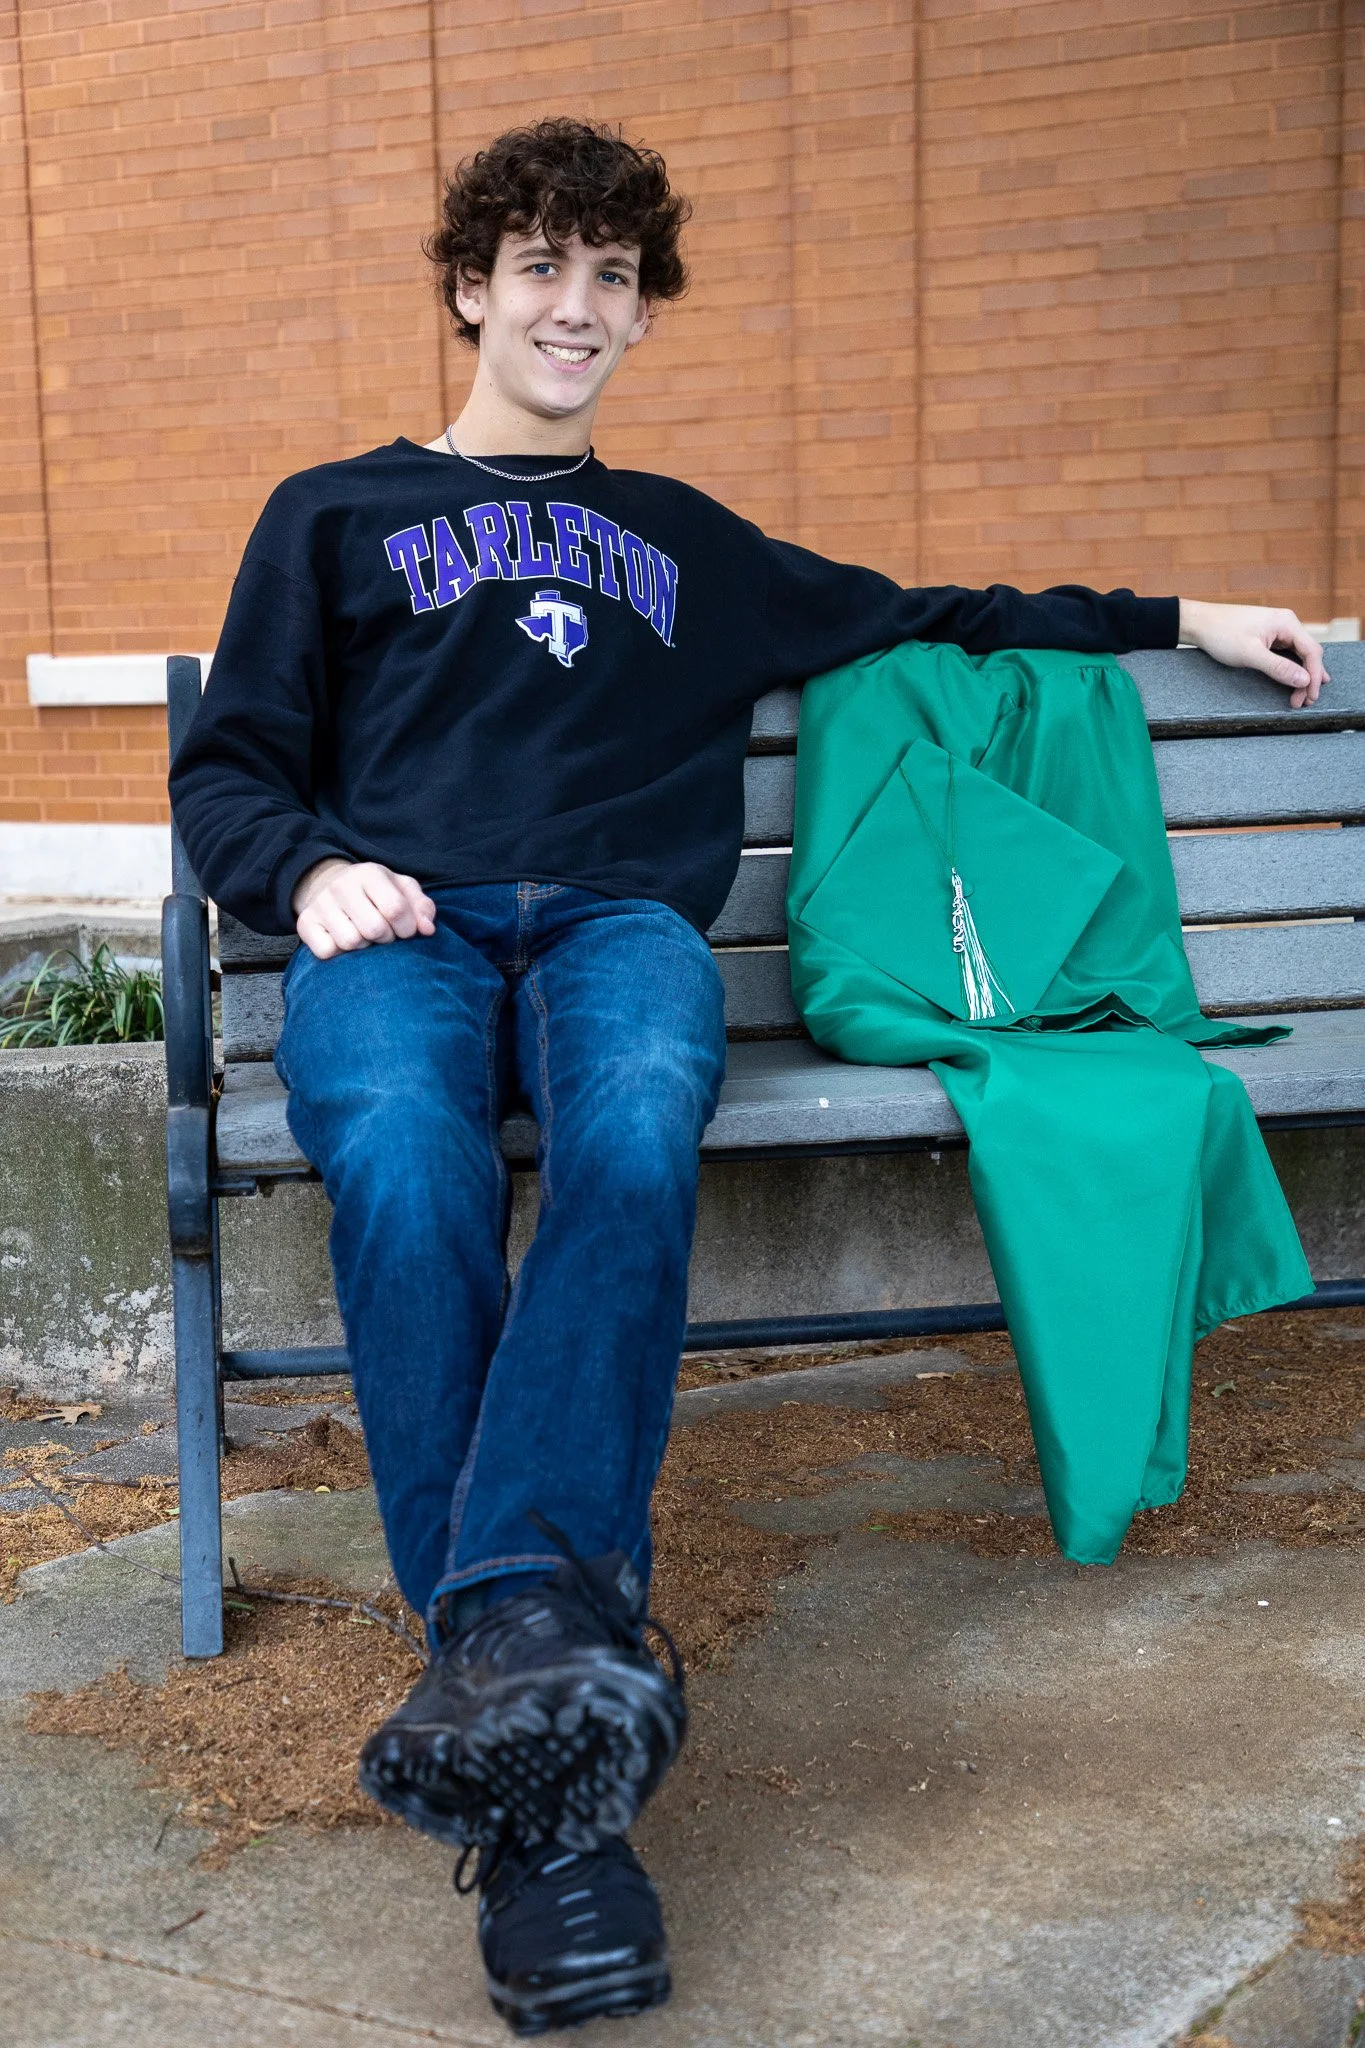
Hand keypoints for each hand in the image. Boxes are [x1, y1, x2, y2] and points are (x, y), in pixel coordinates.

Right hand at [292, 858, 436, 960]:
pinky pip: (327, 951)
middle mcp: (342, 886)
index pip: (396, 909)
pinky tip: (343, 940)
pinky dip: (339, 953)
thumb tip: (428, 929)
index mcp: (370, 874)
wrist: (328, 884)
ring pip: (351, 942)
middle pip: (374, 929)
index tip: (406, 931)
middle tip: (384, 933)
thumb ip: (421, 907)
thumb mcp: (401, 889)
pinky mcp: (305, 923)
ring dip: (363, 946)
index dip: (407, 928)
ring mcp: (321, 904)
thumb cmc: (375, 892)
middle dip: (386, 938)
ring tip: (364, 935)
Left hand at [1179, 599, 1329, 707]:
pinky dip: (1291, 669)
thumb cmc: (1222, 634)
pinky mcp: (1269, 636)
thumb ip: (1278, 668)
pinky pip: (1287, 653)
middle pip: (1308, 654)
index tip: (1310, 697)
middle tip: (1303, 703)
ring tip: (1300, 698)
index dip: (1314, 676)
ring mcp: (1278, 629)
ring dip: (1300, 676)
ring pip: (1298, 655)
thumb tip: (1304, 680)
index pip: (1312, 651)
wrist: (1199, 623)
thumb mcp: (1250, 654)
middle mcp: (1286, 623)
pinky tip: (1296, 681)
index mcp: (1286, 622)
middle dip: (1308, 679)